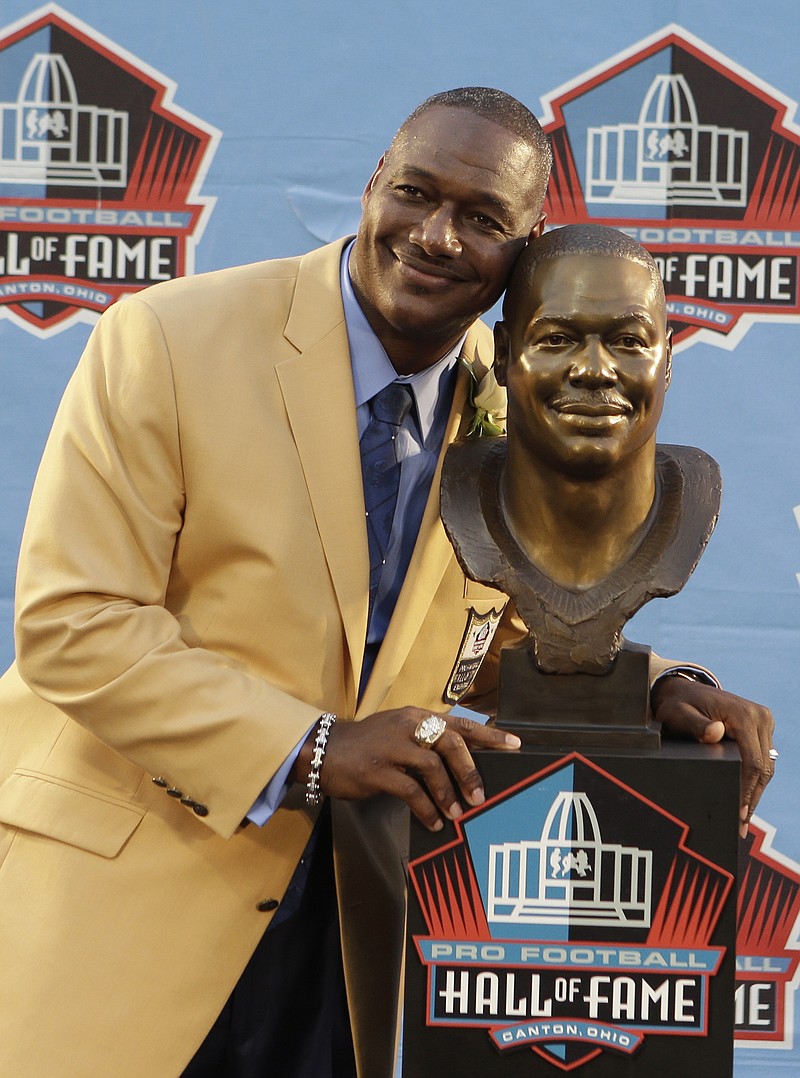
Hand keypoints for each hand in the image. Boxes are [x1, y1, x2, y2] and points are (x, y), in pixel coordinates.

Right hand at [296, 708, 519, 831]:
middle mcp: (407, 726)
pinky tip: (433, 822)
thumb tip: (462, 768)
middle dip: (470, 771)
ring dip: (448, 794)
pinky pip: (409, 791)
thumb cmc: (369, 745)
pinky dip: (426, 808)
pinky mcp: (377, 770)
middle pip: (450, 743)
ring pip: (431, 767)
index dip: (489, 735)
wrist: (325, 750)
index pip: (459, 723)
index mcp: (417, 716)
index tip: (514, 745)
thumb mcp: (400, 734)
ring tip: (456, 815)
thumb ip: (427, 745)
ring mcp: (391, 747)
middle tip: (480, 796)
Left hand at [651, 677, 774, 836]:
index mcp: (744, 714)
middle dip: (752, 798)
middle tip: (741, 825)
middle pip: (763, 767)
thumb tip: (716, 732)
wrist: (684, 690)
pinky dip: (755, 779)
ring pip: (766, 766)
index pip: (752, 761)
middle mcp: (760, 717)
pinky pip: (762, 759)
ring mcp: (763, 722)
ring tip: (743, 819)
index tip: (739, 813)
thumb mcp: (678, 714)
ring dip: (756, 792)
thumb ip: (694, 725)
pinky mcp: (762, 728)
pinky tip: (746, 798)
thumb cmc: (677, 704)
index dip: (747, 790)